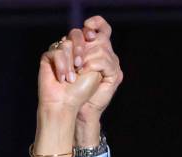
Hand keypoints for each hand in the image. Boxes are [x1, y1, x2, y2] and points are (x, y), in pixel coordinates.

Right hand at [38, 38, 102, 115]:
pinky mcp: (48, 57)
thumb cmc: (81, 91)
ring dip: (70, 63)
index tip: (92, 38)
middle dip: (80, 48)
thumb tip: (89, 34)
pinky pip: (56, 51)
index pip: (88, 33)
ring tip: (71, 79)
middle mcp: (72, 51)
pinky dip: (61, 66)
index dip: (91, 32)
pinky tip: (61, 79)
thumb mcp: (95, 69)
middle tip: (80, 66)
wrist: (64, 103)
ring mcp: (60, 53)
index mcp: (85, 52)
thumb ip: (95, 51)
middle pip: (76, 34)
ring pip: (66, 43)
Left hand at [70, 16, 122, 145]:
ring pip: (100, 48)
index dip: (95, 23)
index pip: (102, 27)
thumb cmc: (66, 87)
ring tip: (74, 71)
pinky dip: (90, 65)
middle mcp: (107, 55)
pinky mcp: (114, 75)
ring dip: (83, 58)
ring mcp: (113, 65)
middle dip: (80, 46)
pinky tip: (82, 73)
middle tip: (72, 61)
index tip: (85, 27)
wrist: (72, 108)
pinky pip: (103, 61)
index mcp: (96, 50)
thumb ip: (71, 48)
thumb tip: (68, 37)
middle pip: (98, 36)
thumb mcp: (67, 63)